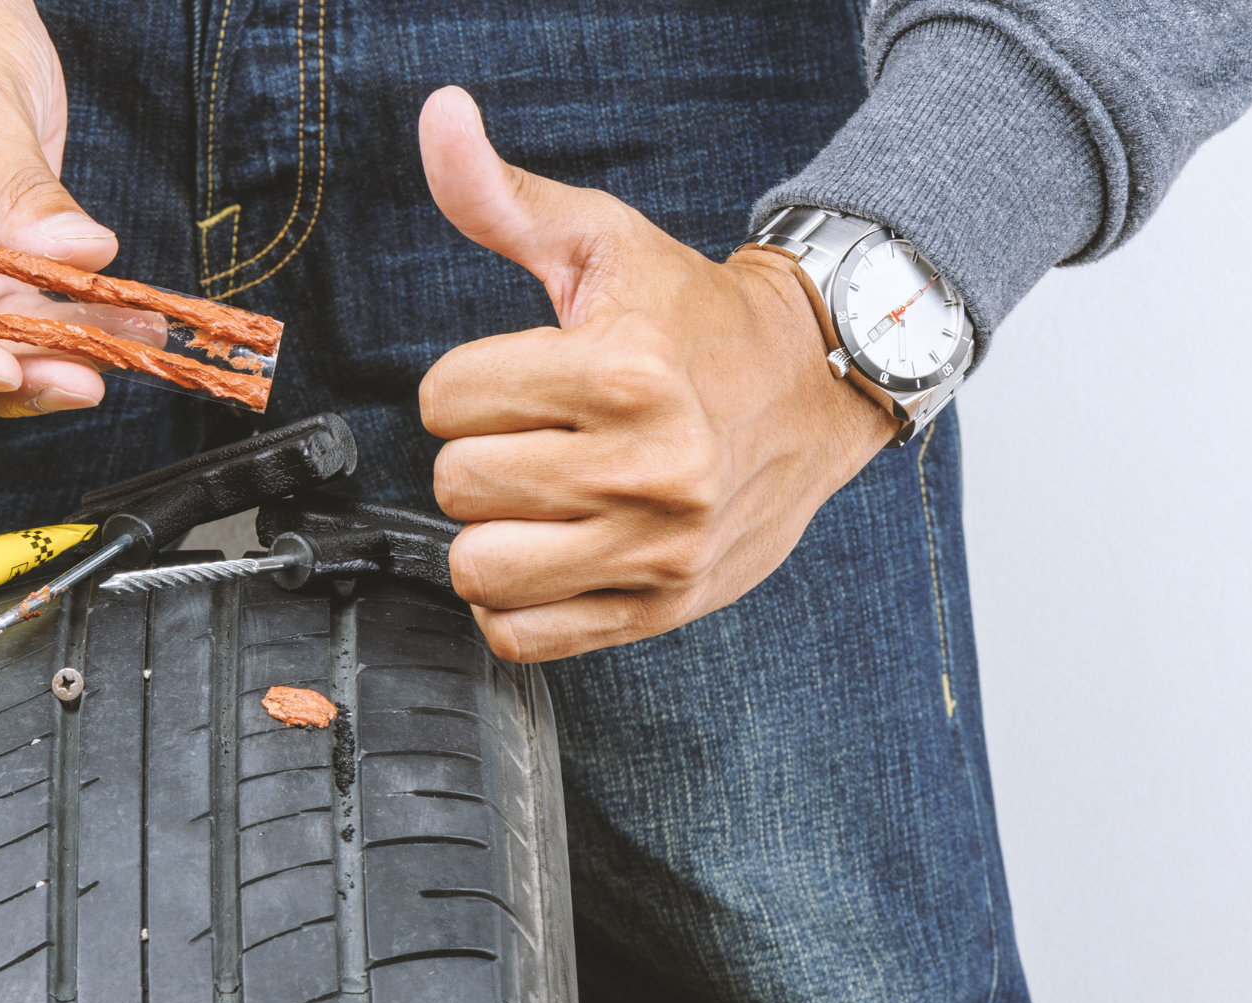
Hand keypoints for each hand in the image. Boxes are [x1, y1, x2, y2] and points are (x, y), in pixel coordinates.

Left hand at [417, 87, 898, 662]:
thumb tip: (438, 117)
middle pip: (457, 484)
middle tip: (531, 438)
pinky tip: (545, 555)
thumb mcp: (604, 243)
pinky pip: (522, 636)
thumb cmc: (693, 320)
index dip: (463, 386)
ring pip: (480, 569)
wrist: (813, 389)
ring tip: (534, 500)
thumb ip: (505, 196)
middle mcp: (647, 470)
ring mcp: (656, 550)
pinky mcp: (659, 608)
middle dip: (476, 455)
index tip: (512, 380)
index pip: (444, 400)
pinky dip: (513, 604)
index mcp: (625, 373)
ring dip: (489, 533)